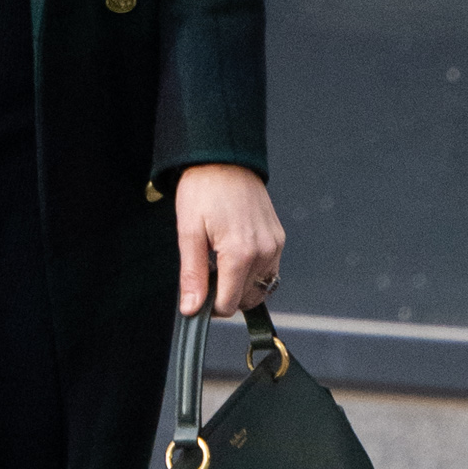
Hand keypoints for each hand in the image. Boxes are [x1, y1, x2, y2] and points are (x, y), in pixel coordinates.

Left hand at [175, 164, 285, 317]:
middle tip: (206, 275)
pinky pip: (269, 270)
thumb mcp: (189, 233)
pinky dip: (252, 272)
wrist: (224, 160)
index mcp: (240, 253)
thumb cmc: (204, 190)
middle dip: (225, 296)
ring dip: (240, 285)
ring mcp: (275, 246)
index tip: (197, 295)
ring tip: (219, 261)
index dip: (210, 306)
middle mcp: (264, 252)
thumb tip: (191, 307)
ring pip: (260, 287)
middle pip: (247, 299)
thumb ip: (192, 275)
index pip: (230, 303)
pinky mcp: (278, 239)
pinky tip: (234, 255)